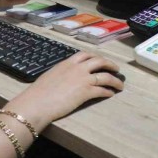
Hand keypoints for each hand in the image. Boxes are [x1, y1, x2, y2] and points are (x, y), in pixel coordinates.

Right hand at [2, 52, 124, 131]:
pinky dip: (108, 92)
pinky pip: (102, 90)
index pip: (85, 55)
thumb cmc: (38, 92)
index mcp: (67, 63)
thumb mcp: (50, 75)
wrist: (38, 102)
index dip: (95, 56)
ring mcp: (83, 79)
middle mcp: (77, 68)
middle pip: (99, 61)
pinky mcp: (86, 92)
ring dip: (114, 80)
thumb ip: (60, 73)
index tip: (100, 60)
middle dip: (109, 64)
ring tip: (120, 85)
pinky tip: (111, 94)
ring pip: (105, 76)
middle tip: (116, 69)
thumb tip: (62, 76)